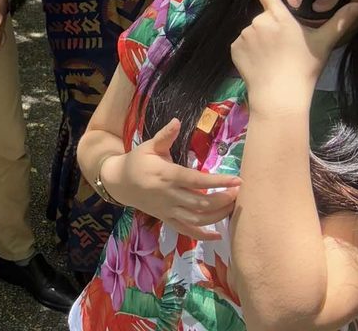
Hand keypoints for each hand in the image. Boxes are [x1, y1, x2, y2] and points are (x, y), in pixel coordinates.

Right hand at [106, 118, 240, 240]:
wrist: (119, 182)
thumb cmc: (137, 162)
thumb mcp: (149, 146)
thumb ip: (165, 136)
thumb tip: (177, 121)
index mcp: (167, 175)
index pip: (197, 181)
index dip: (218, 182)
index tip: (237, 180)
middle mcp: (169, 195)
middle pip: (201, 203)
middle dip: (223, 199)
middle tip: (238, 192)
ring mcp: (168, 210)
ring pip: (197, 219)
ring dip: (217, 216)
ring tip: (232, 207)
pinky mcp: (166, 219)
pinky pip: (186, 231)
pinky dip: (202, 236)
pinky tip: (218, 235)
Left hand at [231, 0, 357, 106]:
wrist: (280, 96)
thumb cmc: (304, 68)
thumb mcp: (324, 44)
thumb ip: (340, 22)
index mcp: (280, 16)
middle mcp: (259, 21)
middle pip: (265, 20)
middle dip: (273, 31)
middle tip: (285, 51)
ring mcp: (245, 34)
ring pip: (254, 33)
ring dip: (261, 42)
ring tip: (273, 60)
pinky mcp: (235, 48)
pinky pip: (243, 45)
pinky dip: (250, 53)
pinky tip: (261, 65)